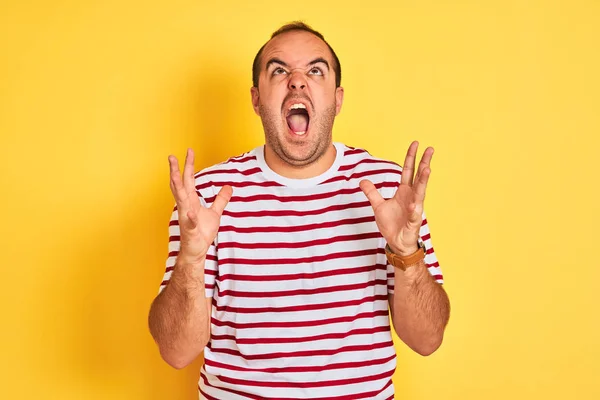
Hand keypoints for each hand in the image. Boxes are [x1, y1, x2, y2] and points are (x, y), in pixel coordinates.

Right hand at [169, 148, 231, 263]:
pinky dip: (190, 216)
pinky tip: (190, 211)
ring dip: (177, 186)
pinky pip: (190, 221)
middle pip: (180, 184)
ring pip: (180, 198)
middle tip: (172, 156)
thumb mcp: (215, 213)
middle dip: (176, 170)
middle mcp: (185, 206)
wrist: (196, 251)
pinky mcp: (190, 229)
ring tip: (175, 173)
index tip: (189, 150)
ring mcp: (186, 217)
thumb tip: (228, 187)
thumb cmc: (201, 232)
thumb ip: (221, 200)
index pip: (188, 179)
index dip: (188, 165)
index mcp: (190, 200)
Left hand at [359, 141, 432, 255]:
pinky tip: (414, 205)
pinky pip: (414, 215)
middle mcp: (412, 198)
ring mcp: (415, 209)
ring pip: (420, 193)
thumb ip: (372, 193)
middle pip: (419, 177)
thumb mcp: (378, 206)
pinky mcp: (413, 222)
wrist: (397, 242)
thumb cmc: (392, 224)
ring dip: (423, 181)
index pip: (408, 171)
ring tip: (427, 168)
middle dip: (424, 163)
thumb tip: (363, 180)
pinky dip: (414, 210)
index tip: (416, 144)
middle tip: (430, 149)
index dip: (411, 157)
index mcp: (404, 192)